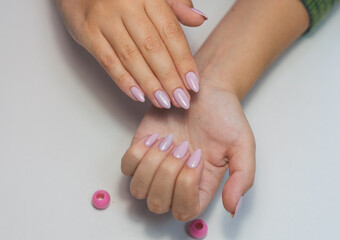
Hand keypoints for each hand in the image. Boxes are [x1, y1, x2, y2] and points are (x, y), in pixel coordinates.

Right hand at [56, 0, 206, 108]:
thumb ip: (176, 5)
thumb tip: (199, 19)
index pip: (171, 34)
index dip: (184, 61)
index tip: (193, 83)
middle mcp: (127, 6)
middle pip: (153, 49)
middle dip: (170, 78)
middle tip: (181, 100)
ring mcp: (105, 20)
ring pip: (132, 57)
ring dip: (150, 84)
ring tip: (163, 102)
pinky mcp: (86, 32)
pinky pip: (108, 60)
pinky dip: (123, 80)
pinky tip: (137, 94)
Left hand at [121, 80, 255, 220]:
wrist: (205, 89)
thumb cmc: (224, 115)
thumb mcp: (243, 144)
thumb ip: (242, 178)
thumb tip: (232, 209)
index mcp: (201, 185)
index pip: (185, 211)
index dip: (186, 189)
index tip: (197, 157)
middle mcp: (176, 181)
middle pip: (158, 203)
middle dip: (168, 174)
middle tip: (183, 145)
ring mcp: (156, 167)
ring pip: (138, 189)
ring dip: (152, 165)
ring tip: (168, 141)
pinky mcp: (140, 150)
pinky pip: (126, 167)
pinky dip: (137, 154)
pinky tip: (155, 137)